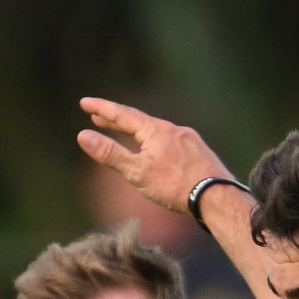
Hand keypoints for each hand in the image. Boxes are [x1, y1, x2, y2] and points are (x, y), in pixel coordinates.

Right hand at [77, 97, 228, 217]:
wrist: (215, 196)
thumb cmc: (174, 186)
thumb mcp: (137, 172)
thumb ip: (111, 154)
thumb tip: (83, 136)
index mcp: (154, 130)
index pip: (122, 115)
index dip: (102, 109)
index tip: (84, 103)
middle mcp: (171, 129)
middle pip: (139, 121)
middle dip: (117, 121)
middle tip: (99, 117)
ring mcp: (187, 139)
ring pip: (157, 132)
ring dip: (139, 132)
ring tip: (128, 135)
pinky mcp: (198, 151)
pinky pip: (172, 142)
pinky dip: (158, 143)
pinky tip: (160, 152)